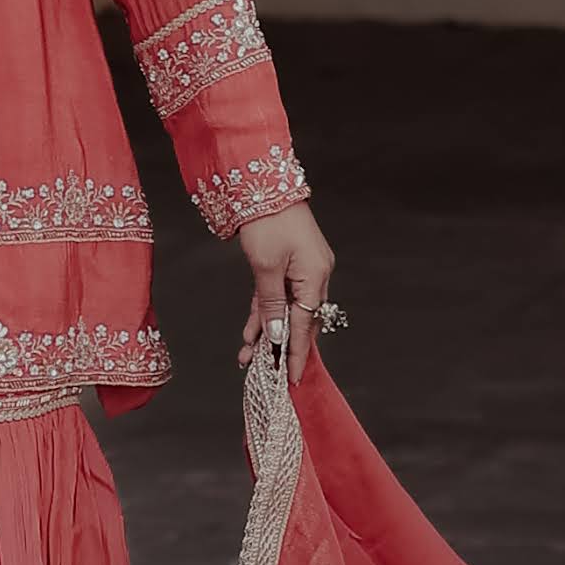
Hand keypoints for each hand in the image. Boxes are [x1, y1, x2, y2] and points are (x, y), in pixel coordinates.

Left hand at [236, 202, 337, 367]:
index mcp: (315, 276)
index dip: (295, 354)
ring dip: (267, 332)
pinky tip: (251, 333)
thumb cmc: (267, 222)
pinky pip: (279, 296)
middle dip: (279, 347)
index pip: (304, 325)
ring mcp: (305, 269)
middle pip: (299, 321)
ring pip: (286, 310)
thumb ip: (272, 304)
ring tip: (247, 357)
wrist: (264, 185)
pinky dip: (266, 312)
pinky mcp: (293, 264)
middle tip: (264, 374)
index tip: (290, 379)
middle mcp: (316, 275)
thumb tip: (277, 335)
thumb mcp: (266, 267)